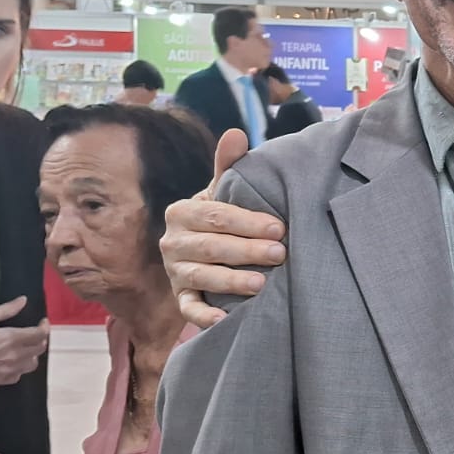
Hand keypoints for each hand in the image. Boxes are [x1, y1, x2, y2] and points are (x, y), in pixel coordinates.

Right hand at [0, 297, 49, 385]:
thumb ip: (5, 310)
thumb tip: (23, 300)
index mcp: (11, 338)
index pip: (39, 334)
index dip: (44, 327)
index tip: (42, 321)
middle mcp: (14, 355)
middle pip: (39, 349)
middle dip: (41, 339)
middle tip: (35, 333)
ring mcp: (8, 370)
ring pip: (32, 364)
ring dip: (33, 354)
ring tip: (25, 348)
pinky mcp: (0, 381)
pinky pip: (18, 376)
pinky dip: (20, 368)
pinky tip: (13, 362)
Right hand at [159, 129, 285, 328]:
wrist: (205, 252)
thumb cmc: (221, 218)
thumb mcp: (223, 193)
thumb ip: (229, 166)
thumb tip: (236, 133)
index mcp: (181, 212)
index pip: (214, 216)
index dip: (246, 221)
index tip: (278, 227)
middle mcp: (172, 243)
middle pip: (209, 247)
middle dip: (246, 250)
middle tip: (280, 254)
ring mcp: (175, 273)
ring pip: (201, 277)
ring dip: (230, 281)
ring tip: (262, 284)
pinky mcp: (181, 299)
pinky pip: (189, 309)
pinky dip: (204, 317)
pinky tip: (224, 320)